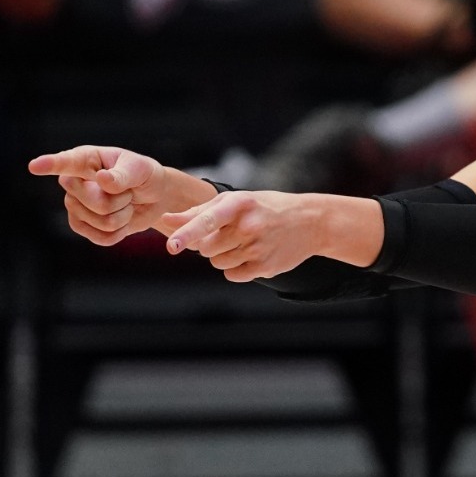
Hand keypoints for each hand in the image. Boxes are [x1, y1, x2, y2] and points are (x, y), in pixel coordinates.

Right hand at [29, 145, 178, 245]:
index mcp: (85, 160)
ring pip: (101, 221)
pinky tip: (121, 220)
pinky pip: (102, 238)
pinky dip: (120, 232)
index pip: (65, 163)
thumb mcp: (140, 169)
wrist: (153, 197)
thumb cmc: (144, 175)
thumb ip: (123, 175)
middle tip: (127, 190)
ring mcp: (75, 206)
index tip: (34, 166)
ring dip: (123, 215)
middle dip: (120, 199)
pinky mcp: (82, 226)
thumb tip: (102, 178)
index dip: (50, 165)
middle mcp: (73, 183)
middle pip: (92, 200)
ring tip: (125, 202)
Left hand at [162, 191, 325, 281]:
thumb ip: (199, 211)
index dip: (187, 233)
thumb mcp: (235, 201)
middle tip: (229, 234)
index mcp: (239, 204)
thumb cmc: (264, 208)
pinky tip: (251, 254)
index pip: (207, 220)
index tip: (172, 245)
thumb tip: (165, 219)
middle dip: (209, 244)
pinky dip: (235, 268)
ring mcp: (258, 247)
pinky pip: (231, 275)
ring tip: (244, 242)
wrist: (310, 221)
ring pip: (217, 262)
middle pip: (205, 247)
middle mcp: (249, 225)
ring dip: (222, 256)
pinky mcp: (265, 266)